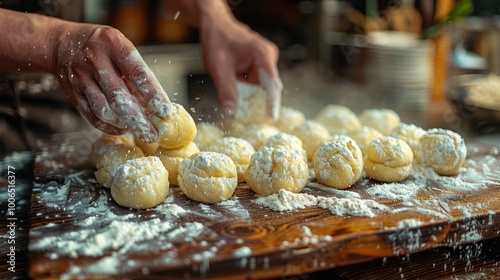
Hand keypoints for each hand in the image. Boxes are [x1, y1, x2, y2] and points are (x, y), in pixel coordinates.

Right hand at [52, 24, 171, 141]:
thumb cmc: (103, 47)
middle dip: (138, 120)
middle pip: (119, 97)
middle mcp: (95, 59)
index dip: (153, 95)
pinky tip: (121, 127)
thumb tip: (157, 105)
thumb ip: (137, 74)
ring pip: (103, 109)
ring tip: (137, 129)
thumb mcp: (122, 49)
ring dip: (122, 123)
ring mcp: (81, 76)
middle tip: (153, 134)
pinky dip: (108, 126)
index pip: (138, 73)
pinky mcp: (72, 92)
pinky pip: (91, 115)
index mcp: (113, 44)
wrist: (63, 43)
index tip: (165, 112)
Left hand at [200, 17, 282, 119]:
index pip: (272, 84)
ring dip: (248, 92)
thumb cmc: (217, 40)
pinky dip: (246, 87)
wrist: (215, 26)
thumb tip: (231, 109)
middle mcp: (269, 57)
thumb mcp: (218, 67)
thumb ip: (226, 88)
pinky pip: (256, 82)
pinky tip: (234, 80)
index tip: (271, 117)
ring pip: (260, 87)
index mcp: (263, 54)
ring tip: (232, 81)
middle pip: (267, 87)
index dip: (271, 103)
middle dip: (255, 99)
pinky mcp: (261, 65)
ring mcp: (266, 61)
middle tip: (241, 109)